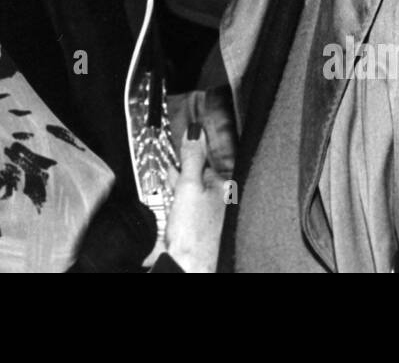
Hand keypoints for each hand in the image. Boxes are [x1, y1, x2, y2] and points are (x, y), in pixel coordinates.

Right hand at [163, 125, 228, 272]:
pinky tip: (174, 206)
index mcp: (226, 187)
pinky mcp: (204, 231)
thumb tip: (196, 131)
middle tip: (174, 162)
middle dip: (186, 171)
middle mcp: (226, 202)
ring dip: (181, 189)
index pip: (209, 160)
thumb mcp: (188, 186)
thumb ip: (192, 157)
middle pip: (202, 177)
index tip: (182, 144)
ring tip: (171, 182)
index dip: (192, 153)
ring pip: (196, 194)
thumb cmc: (194, 235)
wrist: (190, 268)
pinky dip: (182, 205)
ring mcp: (215, 218)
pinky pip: (192, 210)